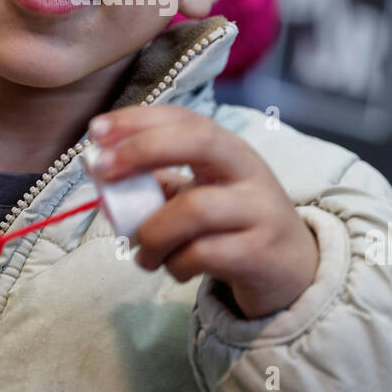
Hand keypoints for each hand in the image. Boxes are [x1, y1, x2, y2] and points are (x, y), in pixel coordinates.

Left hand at [85, 104, 319, 318]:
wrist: (295, 272)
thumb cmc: (234, 227)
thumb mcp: (201, 197)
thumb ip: (157, 185)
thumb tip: (102, 173)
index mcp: (228, 149)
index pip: (185, 119)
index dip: (138, 120)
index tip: (96, 131)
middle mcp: (248, 170)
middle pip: (198, 141)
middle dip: (143, 149)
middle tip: (104, 172)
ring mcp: (259, 210)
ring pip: (194, 209)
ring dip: (152, 233)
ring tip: (142, 253)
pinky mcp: (261, 252)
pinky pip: (204, 253)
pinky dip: (176, 265)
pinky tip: (175, 270)